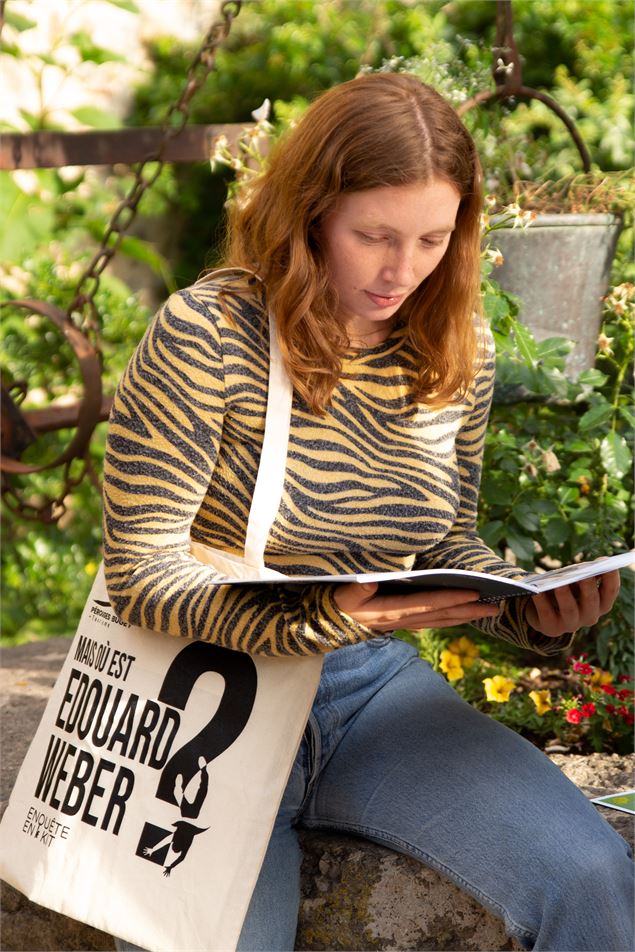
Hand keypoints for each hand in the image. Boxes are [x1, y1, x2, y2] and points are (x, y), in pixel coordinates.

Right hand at [333, 582, 500, 631]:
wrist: (337, 621)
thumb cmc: (342, 603)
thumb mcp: (345, 594)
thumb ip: (357, 588)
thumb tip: (370, 580)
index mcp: (393, 611)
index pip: (428, 604)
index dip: (451, 598)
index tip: (473, 593)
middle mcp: (405, 619)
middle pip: (443, 615)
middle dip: (470, 610)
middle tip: (496, 606)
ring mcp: (408, 623)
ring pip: (443, 620)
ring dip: (466, 616)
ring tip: (489, 611)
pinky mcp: (409, 621)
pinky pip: (437, 620)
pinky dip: (454, 617)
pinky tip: (466, 614)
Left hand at [526, 570, 619, 637]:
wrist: (542, 611)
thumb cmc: (565, 591)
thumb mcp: (577, 582)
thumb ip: (587, 573)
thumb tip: (597, 562)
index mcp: (601, 603)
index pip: (610, 591)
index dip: (611, 579)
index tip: (609, 565)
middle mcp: (589, 616)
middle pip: (591, 601)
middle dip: (588, 588)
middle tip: (585, 576)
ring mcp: (571, 624)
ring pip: (570, 610)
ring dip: (565, 597)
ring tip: (560, 585)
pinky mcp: (551, 628)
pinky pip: (547, 614)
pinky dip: (542, 602)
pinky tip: (537, 592)